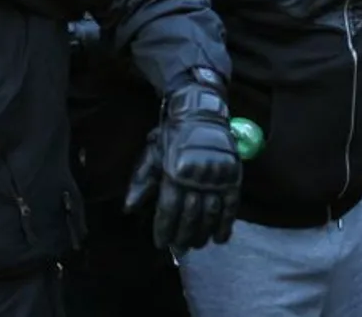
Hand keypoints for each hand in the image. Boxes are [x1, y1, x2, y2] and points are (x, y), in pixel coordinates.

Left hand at [124, 78, 241, 250]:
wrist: (201, 114)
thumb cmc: (172, 136)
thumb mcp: (151, 154)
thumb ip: (141, 182)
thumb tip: (128, 209)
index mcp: (174, 171)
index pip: (168, 209)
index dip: (164, 229)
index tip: (161, 243)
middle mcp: (197, 176)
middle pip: (190, 215)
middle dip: (183, 236)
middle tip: (180, 248)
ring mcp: (217, 176)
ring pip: (210, 214)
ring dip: (203, 234)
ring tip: (196, 245)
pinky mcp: (233, 175)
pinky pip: (231, 205)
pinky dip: (226, 224)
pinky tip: (220, 238)